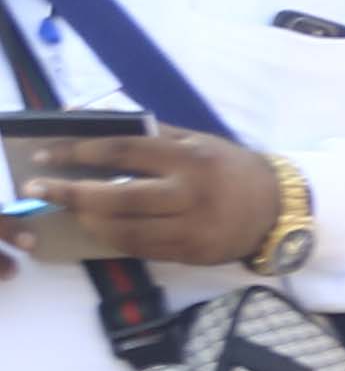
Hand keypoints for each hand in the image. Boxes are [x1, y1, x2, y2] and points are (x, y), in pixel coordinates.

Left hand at [0, 126, 278, 270]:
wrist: (277, 207)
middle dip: (71, 193)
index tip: (46, 154)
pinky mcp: (193, 253)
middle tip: (39, 189)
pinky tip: (100, 227)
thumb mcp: (194, 140)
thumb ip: (146, 132)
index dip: (78, 153)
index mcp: (188, 158)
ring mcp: (192, 228)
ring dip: (88, 220)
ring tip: (70, 209)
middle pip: (117, 197)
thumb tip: (90, 116)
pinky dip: (114, 238)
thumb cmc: (228, 167)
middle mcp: (190, 193)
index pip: (122, 152)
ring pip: (125, 229)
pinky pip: (141, 249)